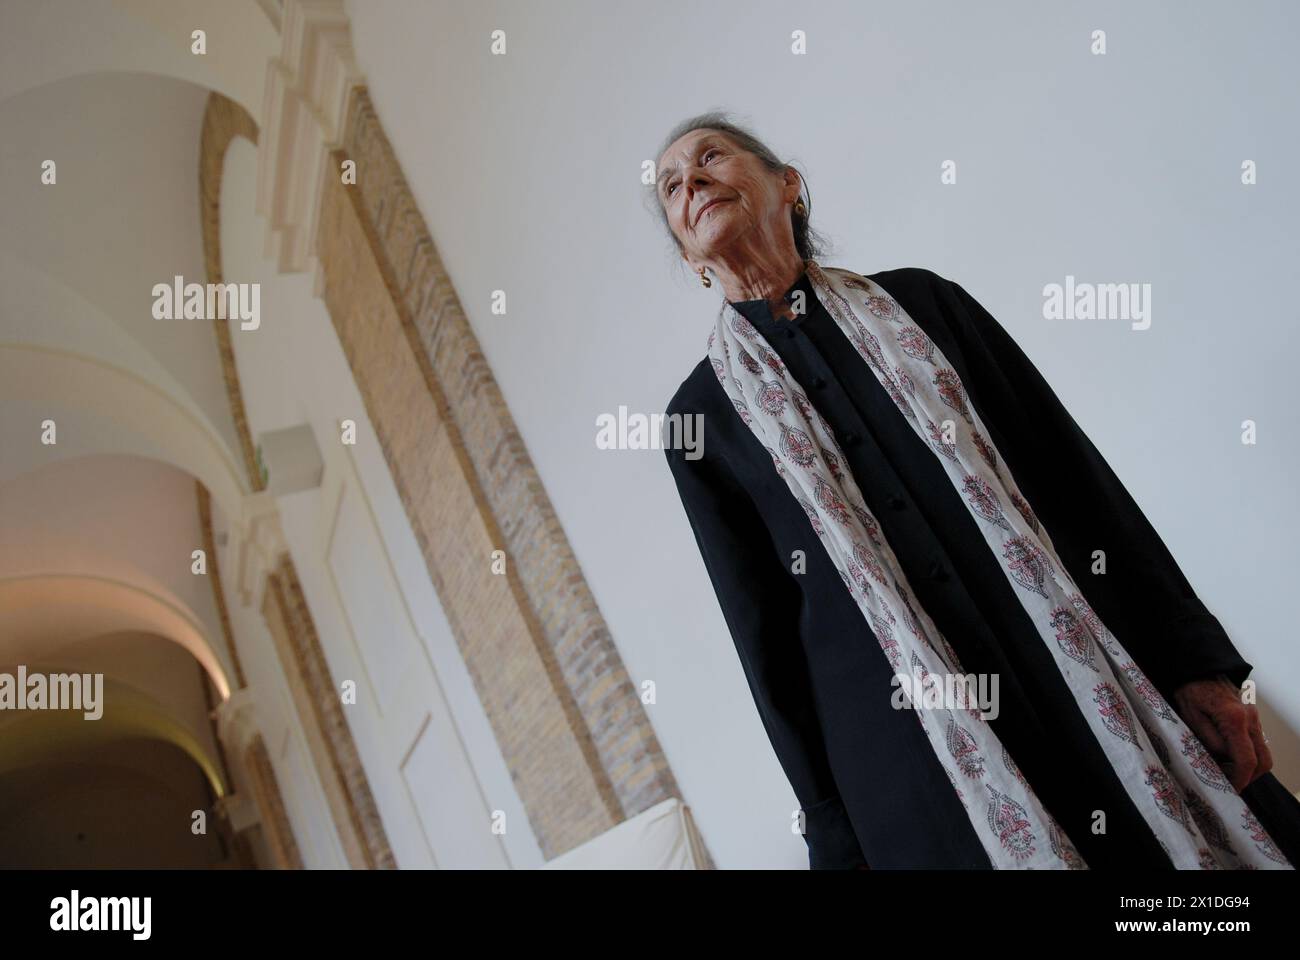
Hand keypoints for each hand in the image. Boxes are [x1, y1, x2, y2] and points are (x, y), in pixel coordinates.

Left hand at [1171, 674, 1271, 791]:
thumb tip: (1223, 762)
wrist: (1199, 668)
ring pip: (1264, 753)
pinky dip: (1248, 754)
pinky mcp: (1253, 717)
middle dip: (1249, 777)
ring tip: (1225, 768)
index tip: (1231, 790)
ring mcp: (1255, 717)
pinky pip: (1257, 742)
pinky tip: (1227, 754)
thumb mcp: (1191, 717)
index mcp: (1235, 720)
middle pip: (1263, 761)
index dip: (1240, 779)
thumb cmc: (1190, 690)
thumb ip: (1209, 741)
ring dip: (1249, 766)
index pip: (1247, 760)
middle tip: (1228, 782)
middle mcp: (1251, 719)